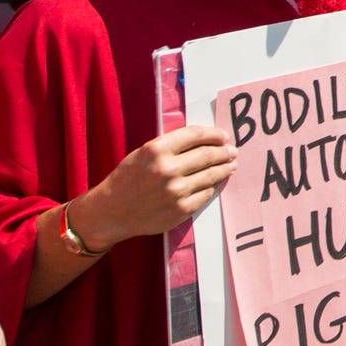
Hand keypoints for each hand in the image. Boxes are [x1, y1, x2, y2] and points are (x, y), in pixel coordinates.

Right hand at [74, 123, 237, 245]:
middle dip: (225, 152)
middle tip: (233, 151)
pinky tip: (215, 182)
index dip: (214, 134)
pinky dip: (213, 186)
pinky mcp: (181, 210)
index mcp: (157, 150)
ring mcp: (176, 192)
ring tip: (231, 165)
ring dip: (225, 169)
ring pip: (211, 176)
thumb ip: (171, 146)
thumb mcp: (144, 153)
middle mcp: (168, 170)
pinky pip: (206, 194)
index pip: (196, 135)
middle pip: (208, 155)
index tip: (224, 135)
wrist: (111, 211)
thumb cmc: (127, 178)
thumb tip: (204, 141)